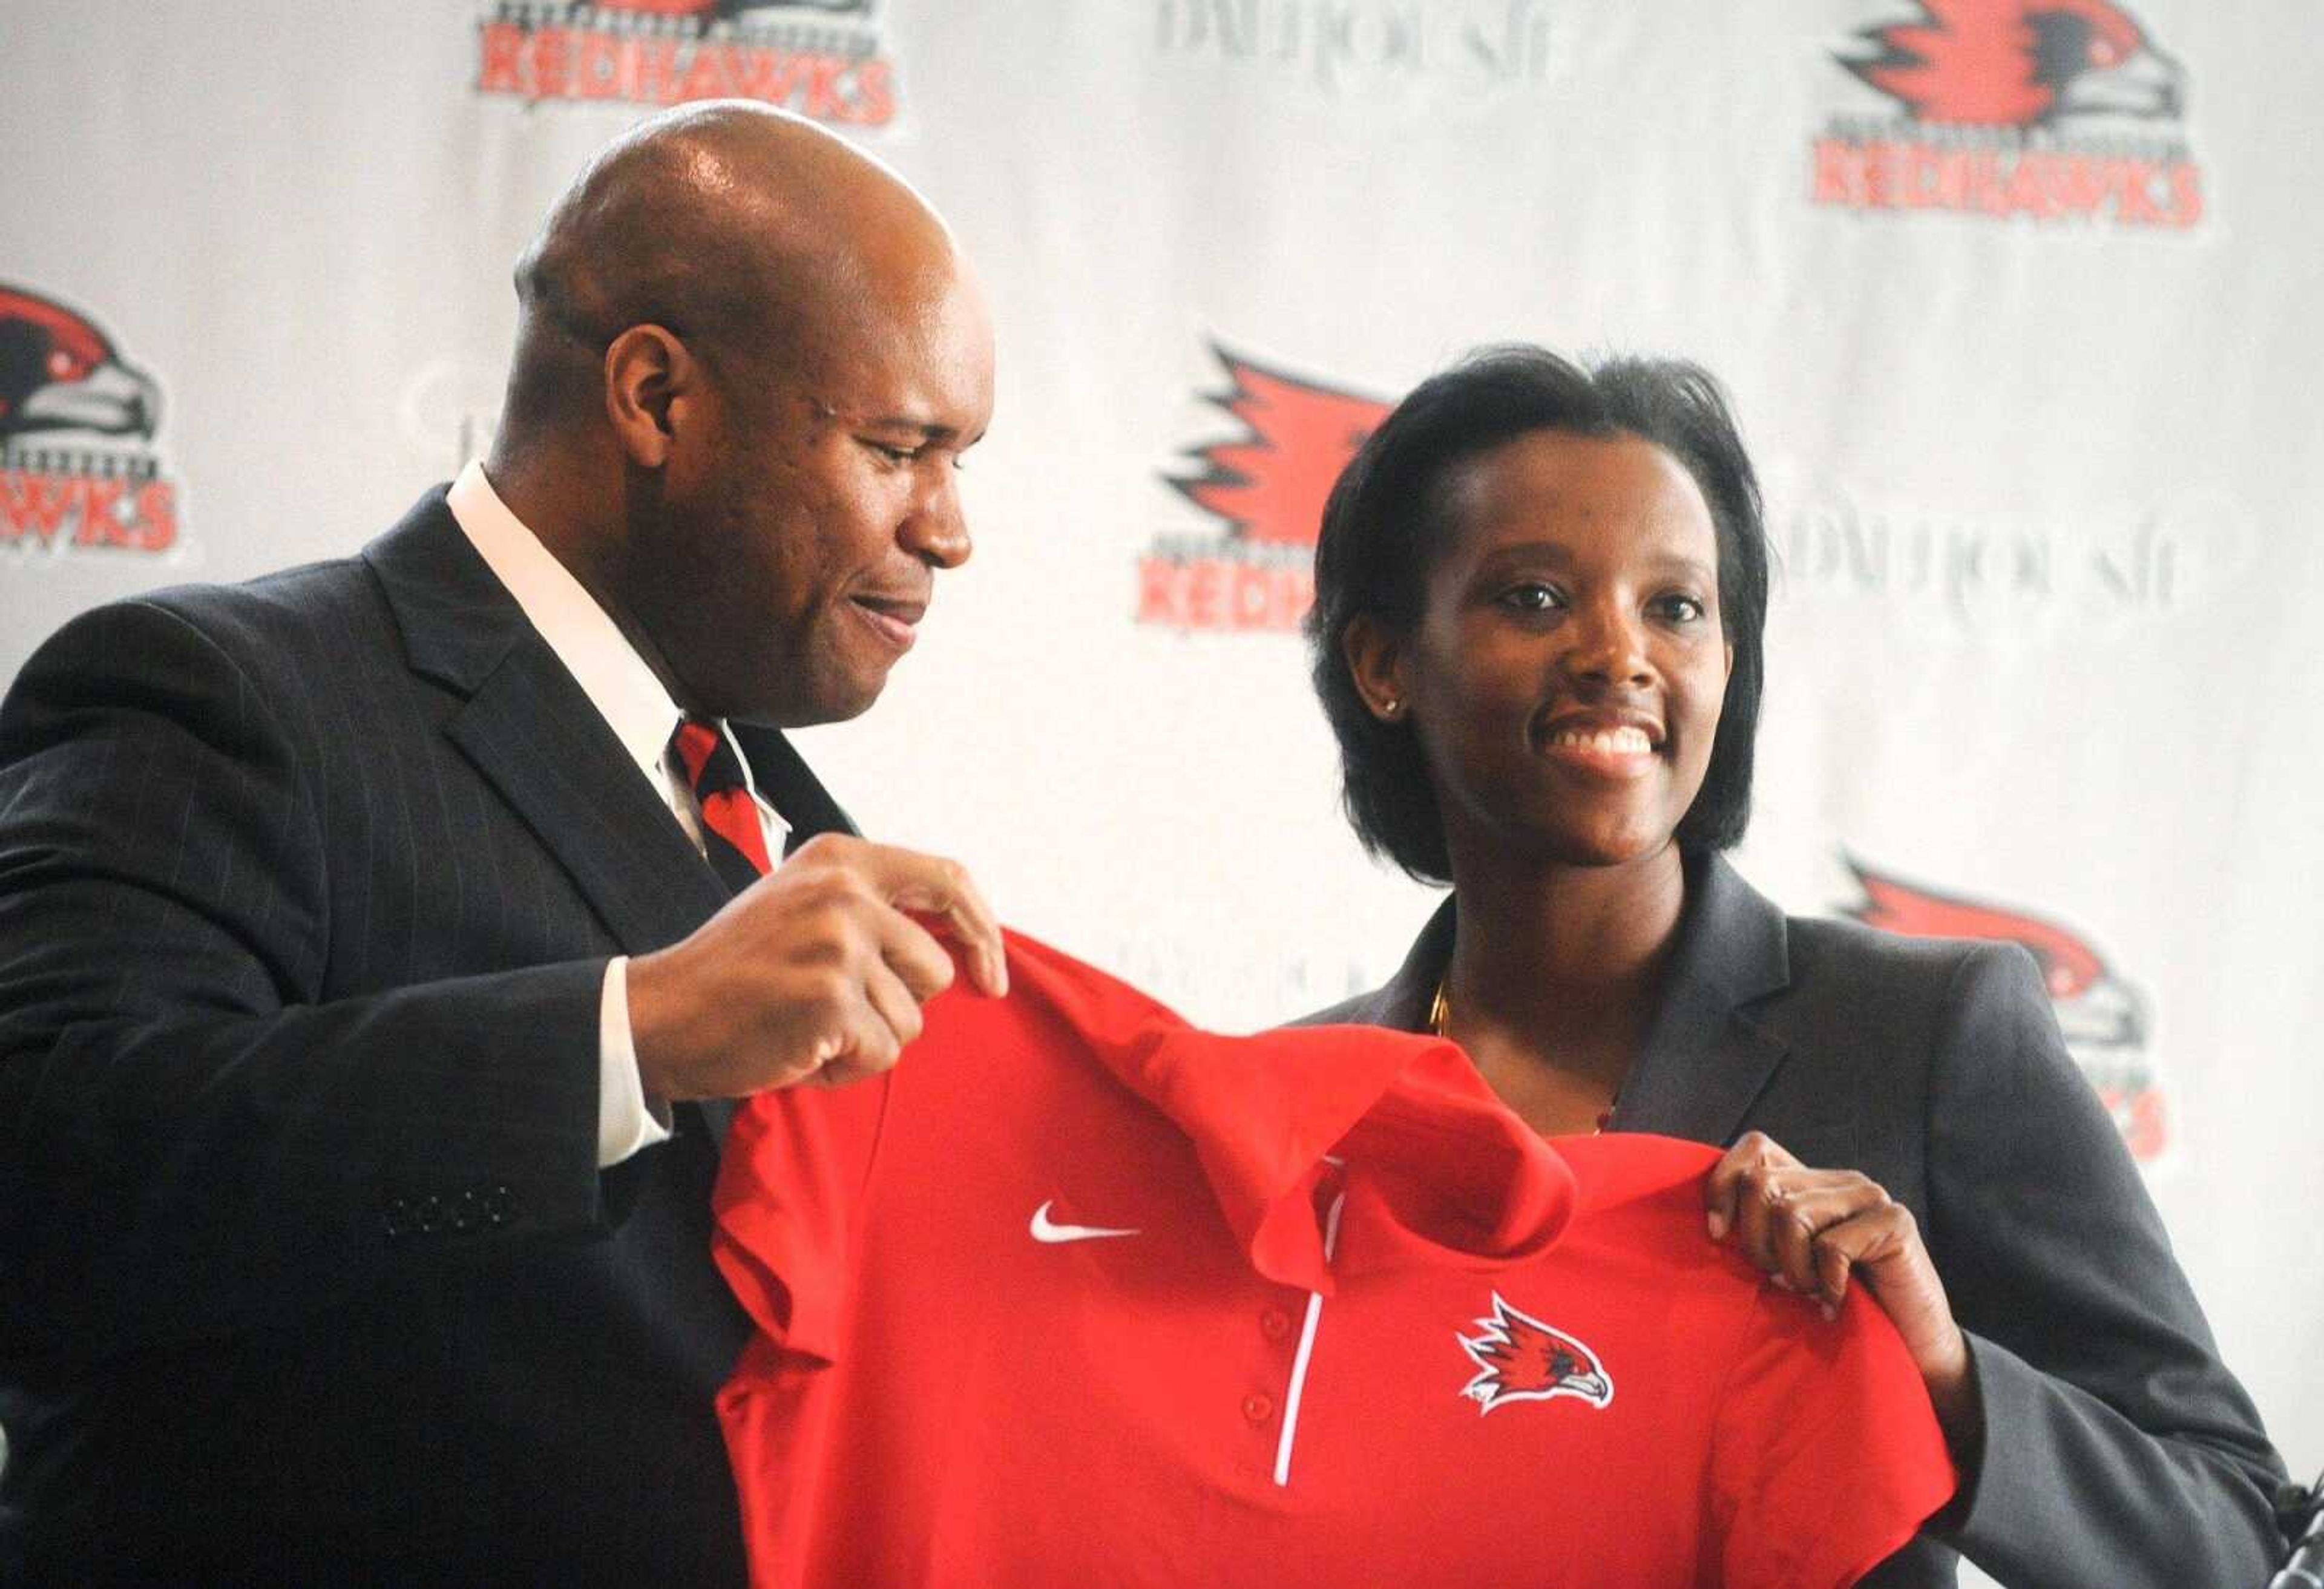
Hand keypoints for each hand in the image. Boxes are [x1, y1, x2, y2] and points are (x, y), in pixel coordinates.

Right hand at [625, 833, 1005, 1100]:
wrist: (662, 1014)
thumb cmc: (737, 970)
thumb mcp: (804, 906)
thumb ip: (874, 908)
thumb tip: (962, 945)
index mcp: (841, 859)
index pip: (948, 881)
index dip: (983, 931)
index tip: (993, 976)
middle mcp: (844, 892)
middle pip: (935, 969)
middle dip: (897, 1004)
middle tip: (832, 1006)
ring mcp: (839, 944)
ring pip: (911, 1019)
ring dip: (867, 1039)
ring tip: (807, 1025)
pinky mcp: (830, 999)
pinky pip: (881, 1053)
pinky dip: (846, 1067)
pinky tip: (799, 1049)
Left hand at [1705, 1131, 1979, 1445]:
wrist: (1910, 1349)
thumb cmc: (1838, 1309)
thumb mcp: (1784, 1265)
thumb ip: (1758, 1233)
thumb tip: (1712, 1222)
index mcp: (1810, 1183)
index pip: (1755, 1149)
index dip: (1724, 1186)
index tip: (1719, 1236)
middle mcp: (1840, 1180)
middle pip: (1762, 1184)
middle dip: (1756, 1243)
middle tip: (1781, 1281)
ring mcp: (1870, 1197)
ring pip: (1789, 1214)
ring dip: (1792, 1269)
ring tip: (1812, 1293)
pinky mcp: (1896, 1222)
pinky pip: (1830, 1247)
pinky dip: (1825, 1284)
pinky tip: (1836, 1303)